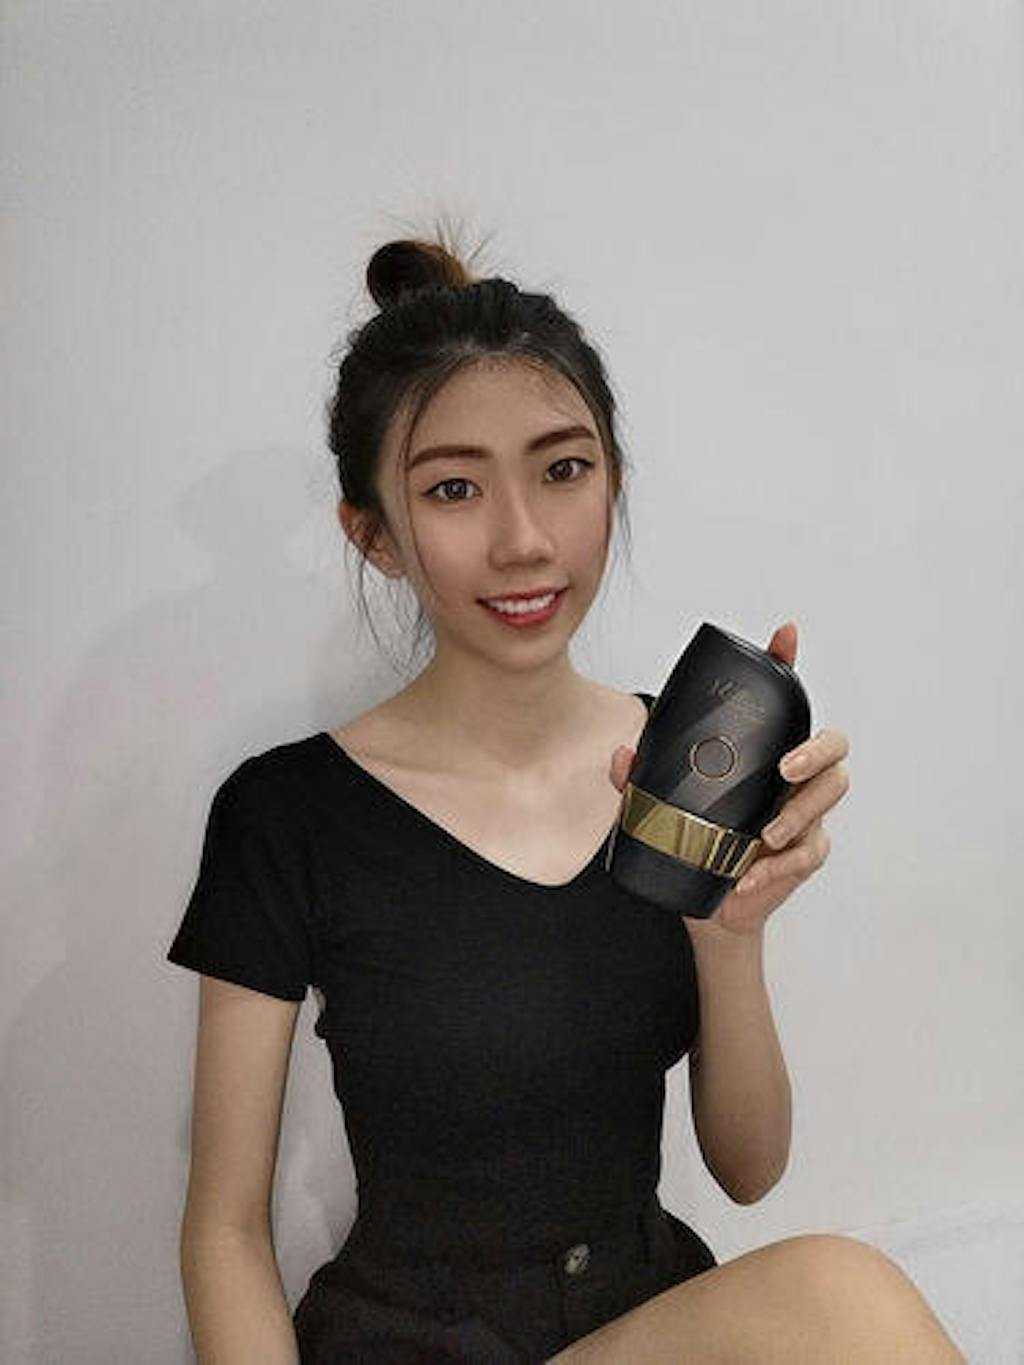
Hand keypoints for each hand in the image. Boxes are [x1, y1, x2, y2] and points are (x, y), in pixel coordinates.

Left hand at [608, 620, 849, 937]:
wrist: (710, 904)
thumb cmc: (695, 842)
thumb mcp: (662, 809)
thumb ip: (640, 783)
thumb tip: (623, 756)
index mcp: (762, 752)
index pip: (782, 699)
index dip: (786, 664)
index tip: (784, 633)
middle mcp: (792, 777)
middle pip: (834, 747)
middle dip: (816, 752)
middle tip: (784, 770)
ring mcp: (805, 815)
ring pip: (832, 795)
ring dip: (801, 813)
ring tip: (766, 834)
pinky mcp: (805, 855)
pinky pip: (810, 853)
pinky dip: (780, 867)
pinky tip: (751, 877)